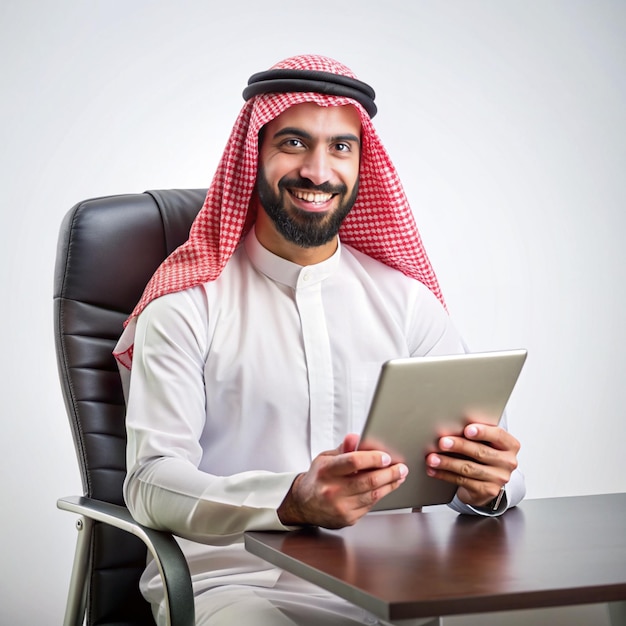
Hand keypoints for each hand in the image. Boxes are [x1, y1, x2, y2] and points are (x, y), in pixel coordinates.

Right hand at [277, 434, 407, 528]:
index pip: (353, 461)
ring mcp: (340, 506)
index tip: (386, 457)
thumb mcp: (325, 458)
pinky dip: (381, 495)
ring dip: (390, 484)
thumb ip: (344, 449)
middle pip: (368, 480)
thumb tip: (356, 438)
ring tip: (399, 476)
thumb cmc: (317, 478)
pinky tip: (387, 487)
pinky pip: (370, 505)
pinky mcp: (347, 519)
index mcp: (326, 470)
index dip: (373, 458)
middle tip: (401, 467)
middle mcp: (333, 489)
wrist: (303, 505)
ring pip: (373, 495)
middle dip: (390, 473)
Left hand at [425, 423, 519, 507]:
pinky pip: (463, 481)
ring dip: (447, 462)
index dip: (482, 432)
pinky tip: (434, 470)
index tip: (467, 430)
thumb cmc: (482, 454)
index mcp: (510, 445)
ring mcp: (499, 478)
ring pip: (469, 468)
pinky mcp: (487, 491)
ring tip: (432, 458)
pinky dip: (445, 475)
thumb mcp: (484, 441)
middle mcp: (508, 462)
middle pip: (480, 452)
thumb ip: (475, 433)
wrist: (486, 481)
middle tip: (442, 442)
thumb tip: (451, 424)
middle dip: (459, 446)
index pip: (498, 435)